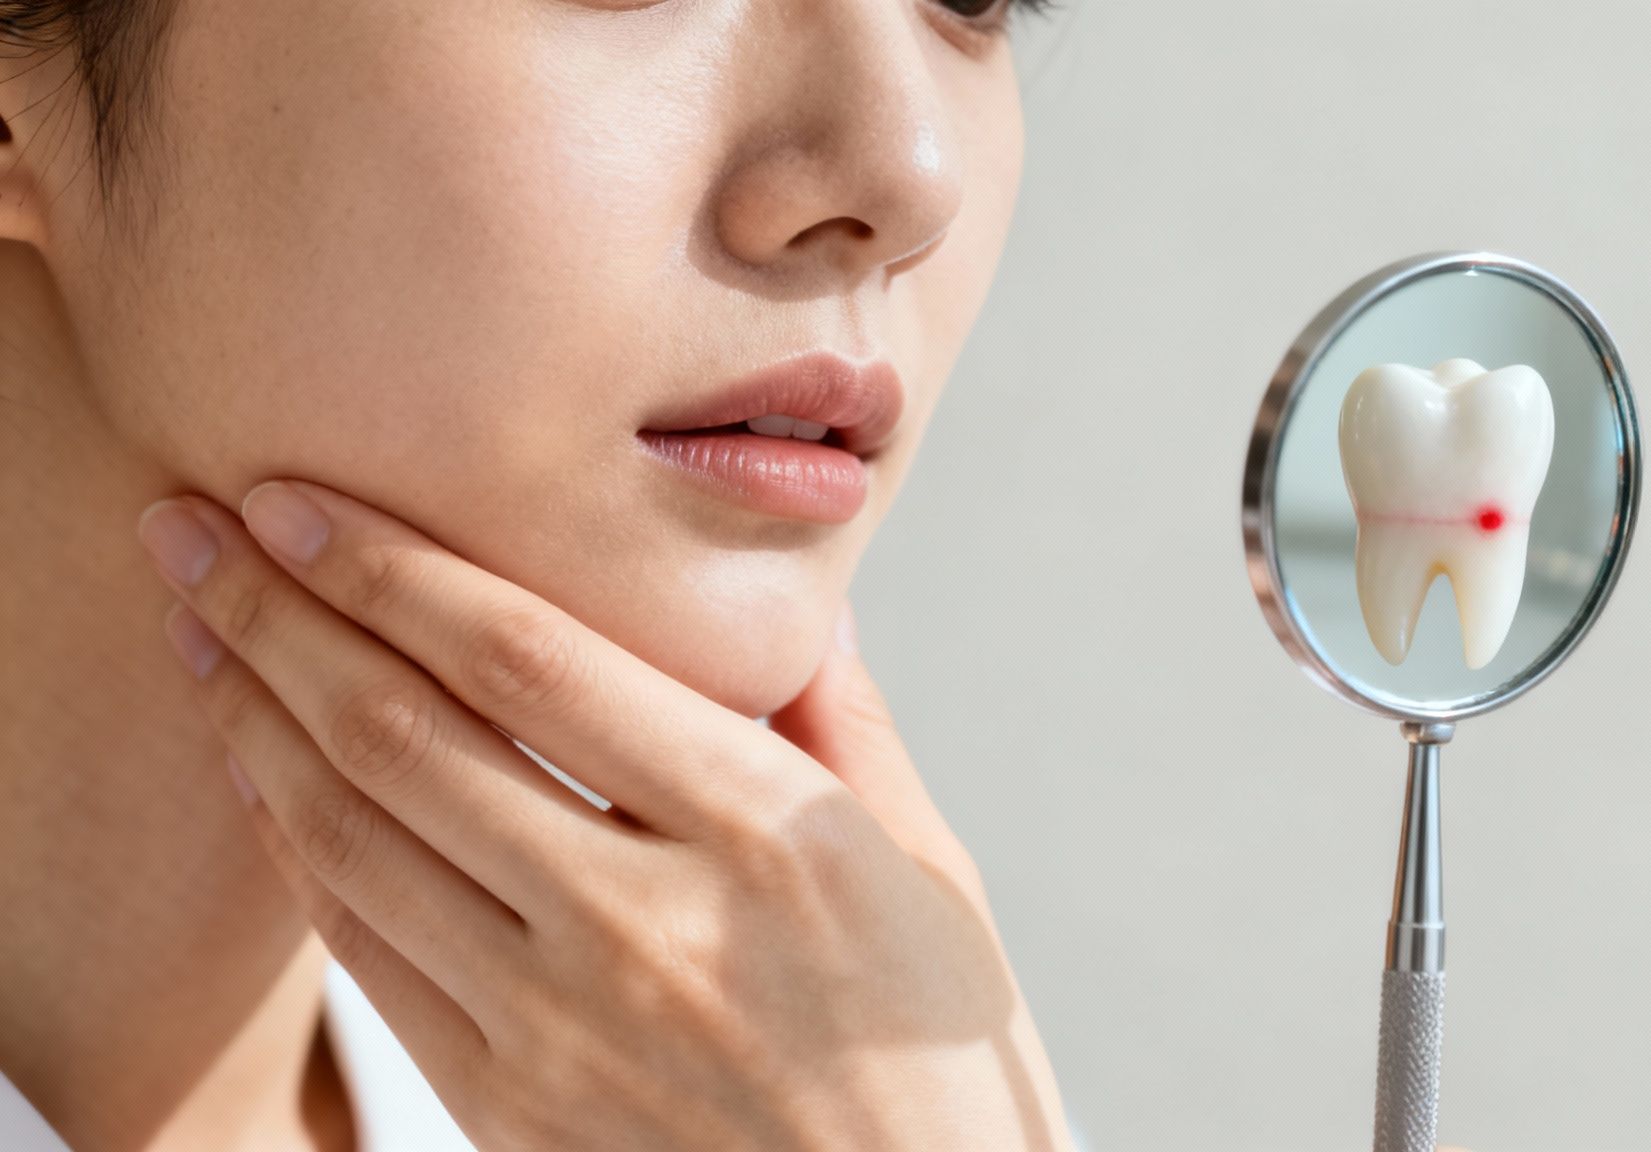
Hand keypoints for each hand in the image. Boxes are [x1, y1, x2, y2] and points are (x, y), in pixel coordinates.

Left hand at [136, 479, 1071, 1151]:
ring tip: (200, 630)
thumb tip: (803, 601)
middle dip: (282, 616)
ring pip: (358, 839)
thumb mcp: (929, 872)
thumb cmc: (937, 1067)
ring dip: (256, 720)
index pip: (537, 665)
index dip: (399, 569)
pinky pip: (367, 953)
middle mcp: (648, 923)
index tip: (305, 497)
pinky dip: (298, 849)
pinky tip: (262, 775)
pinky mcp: (511, 1106)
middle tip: (195, 528)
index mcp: (768, 836)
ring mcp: (563, 1026)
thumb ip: (842, 722)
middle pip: (411, 736)